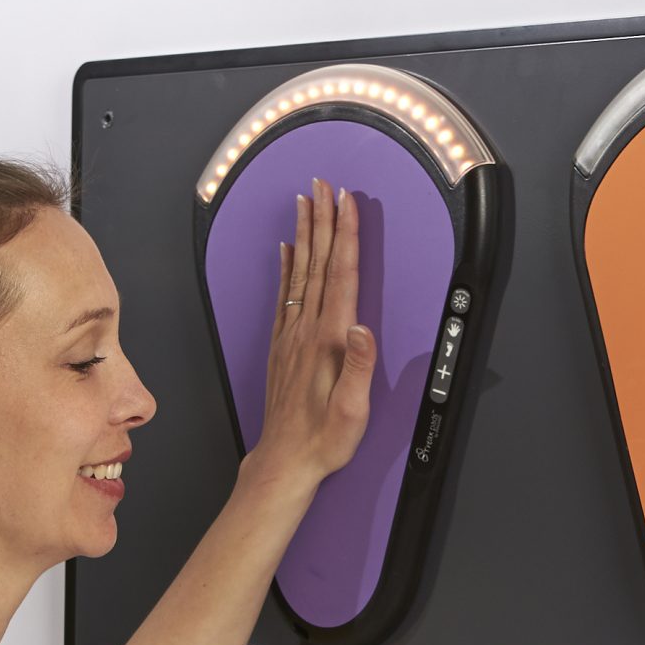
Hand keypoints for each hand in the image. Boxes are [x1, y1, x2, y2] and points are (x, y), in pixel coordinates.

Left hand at [253, 176, 376, 487]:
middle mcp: (307, 330)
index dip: (345, 235)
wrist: (285, 459)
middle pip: (317, 263)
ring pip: (300, 272)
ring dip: (305, 235)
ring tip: (306, 204)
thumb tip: (361, 328)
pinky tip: (287, 251)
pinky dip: (286, 267)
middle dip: (323, 220)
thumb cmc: (323, 439)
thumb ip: (358, 366)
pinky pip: (285, 295)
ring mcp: (291, 335)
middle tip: (323, 185)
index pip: (340, 275)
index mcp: (329, 340)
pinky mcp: (282, 345)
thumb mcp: (352, 409)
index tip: (346, 203)